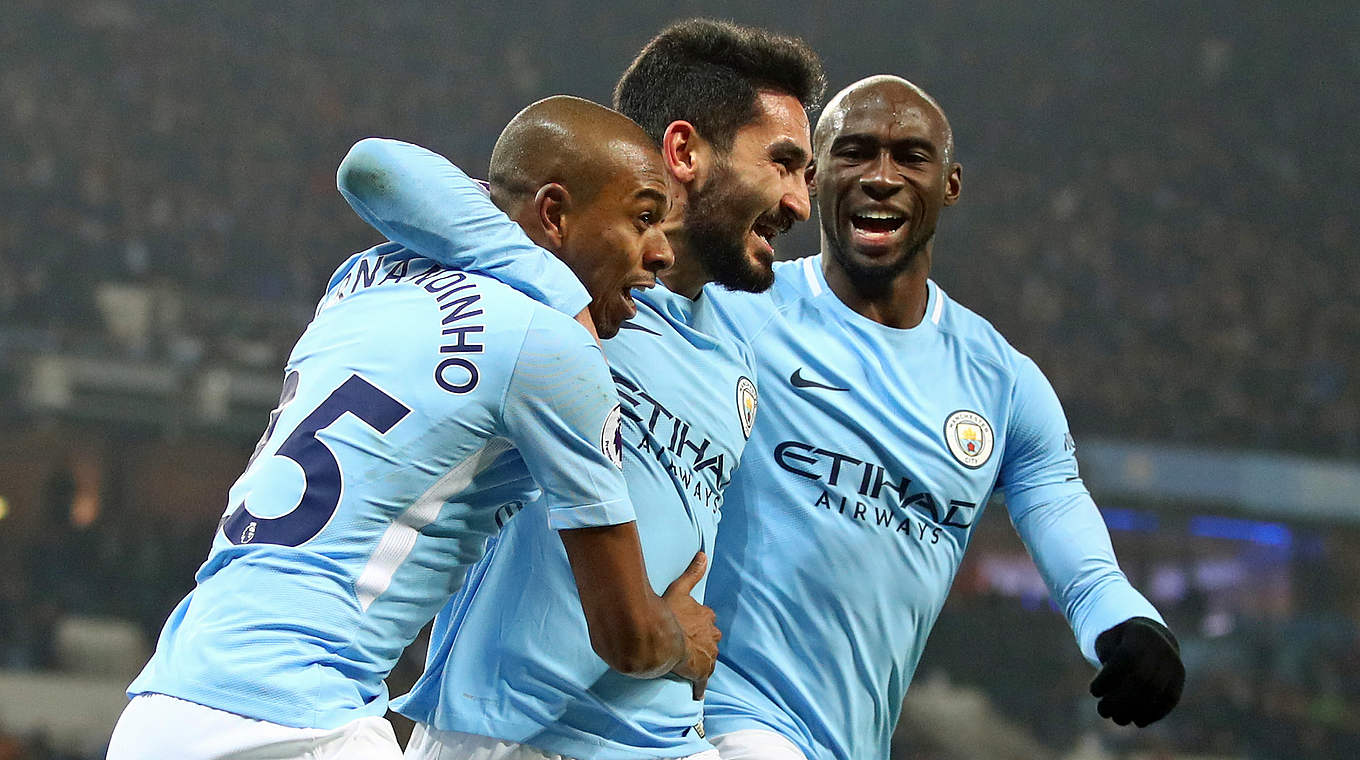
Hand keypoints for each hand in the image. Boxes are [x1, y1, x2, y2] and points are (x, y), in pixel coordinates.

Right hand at [663, 551, 720, 698]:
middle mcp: (711, 636)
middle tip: (688, 645)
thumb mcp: (680, 589)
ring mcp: (707, 655)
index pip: (707, 621)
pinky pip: (702, 682)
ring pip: (708, 658)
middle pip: (710, 640)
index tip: (689, 627)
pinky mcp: (700, 672)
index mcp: (707, 617)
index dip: (698, 624)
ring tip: (689, 665)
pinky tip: (697, 694)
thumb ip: (692, 572)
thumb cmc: (670, 616)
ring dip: (701, 661)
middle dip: (703, 642)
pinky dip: (699, 687)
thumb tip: (704, 555)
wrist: (664, 642)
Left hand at [1090, 617, 1184, 726]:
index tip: (1093, 691)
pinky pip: (1170, 699)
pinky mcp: (1179, 679)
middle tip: (1103, 711)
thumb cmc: (1121, 642)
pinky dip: (1154, 713)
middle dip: (1120, 700)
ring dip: (1135, 711)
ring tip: (1118, 719)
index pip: (1125, 660)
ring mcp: (1173, 664)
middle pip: (1142, 679)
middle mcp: (1160, 649)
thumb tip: (1102, 690)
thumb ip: (1104, 659)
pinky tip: (1138, 721)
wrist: (1151, 636)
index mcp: (1139, 636)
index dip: (1108, 679)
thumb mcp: (1107, 641)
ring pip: (1156, 692)